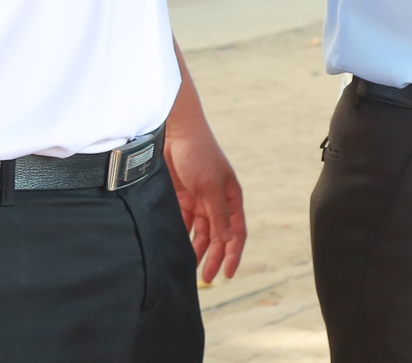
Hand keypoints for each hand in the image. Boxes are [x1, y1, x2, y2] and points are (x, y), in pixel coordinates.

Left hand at [164, 117, 245, 283]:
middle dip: (214, 257)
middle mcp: (217, 201)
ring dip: (196, 250)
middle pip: (218, 236)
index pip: (236, 232)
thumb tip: (227, 240)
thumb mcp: (210, 186)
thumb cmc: (199, 154)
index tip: (227, 274)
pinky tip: (175, 248)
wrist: (176, 132)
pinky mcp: (181, 198)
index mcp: (231, 198)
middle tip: (207, 279)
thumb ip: (218, 214)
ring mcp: (199, 200)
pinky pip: (183, 223)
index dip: (233, 254)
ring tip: (189, 269)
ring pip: (200, 233)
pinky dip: (181, 236)